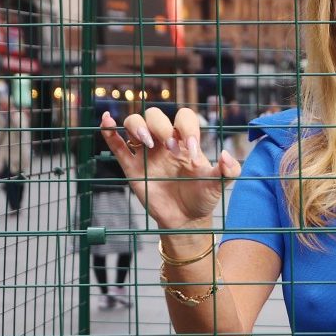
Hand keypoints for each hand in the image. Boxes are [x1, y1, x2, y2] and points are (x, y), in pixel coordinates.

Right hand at [98, 106, 240, 229]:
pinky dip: (109, 132)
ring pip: (134, 124)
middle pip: (155, 116)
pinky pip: (117, 145)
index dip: (186, 127)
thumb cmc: (202, 198)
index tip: (191, 149)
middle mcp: (164, 142)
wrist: (185, 219)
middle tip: (171, 149)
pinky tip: (107, 122)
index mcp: (185, 141)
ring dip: (137, 126)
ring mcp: (146, 153)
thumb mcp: (218, 185)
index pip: (183, 118)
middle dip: (161, 127)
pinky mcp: (131, 167)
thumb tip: (225, 155)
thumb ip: (228, 170)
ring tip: (147, 143)